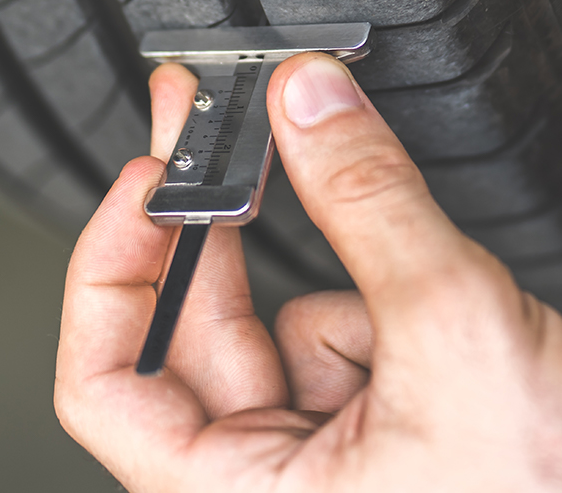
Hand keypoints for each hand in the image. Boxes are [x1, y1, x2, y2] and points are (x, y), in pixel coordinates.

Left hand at [55, 54, 561, 491]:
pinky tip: (440, 317)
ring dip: (331, 270)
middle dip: (204, 222)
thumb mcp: (454, 330)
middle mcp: (271, 488)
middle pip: (193, 335)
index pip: (106, 384)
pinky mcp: (374, 422)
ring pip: (280, 322)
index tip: (146, 180)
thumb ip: (369, 201)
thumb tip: (309, 106)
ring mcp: (323, 455)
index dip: (111, 269)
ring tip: (400, 280)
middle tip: (202, 127)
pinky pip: (340, 329)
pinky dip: (378, 295)